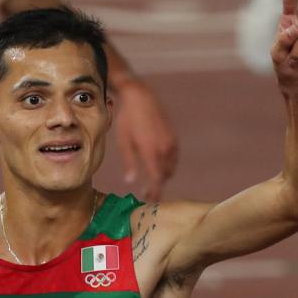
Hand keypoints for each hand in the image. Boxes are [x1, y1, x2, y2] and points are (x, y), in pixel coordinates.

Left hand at [115, 81, 177, 201]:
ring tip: (153, 181)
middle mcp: (164, 148)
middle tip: (148, 193)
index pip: (157, 179)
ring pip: (171, 167)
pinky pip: (174, 157)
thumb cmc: (127, 119)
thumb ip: (129, 163)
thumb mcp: (124, 142)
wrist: (140, 96)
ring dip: (163, 175)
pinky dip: (168, 165)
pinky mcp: (173, 136)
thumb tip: (130, 182)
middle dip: (158, 185)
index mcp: (151, 151)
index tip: (150, 200)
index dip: (155, 192)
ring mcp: (171, 142)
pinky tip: (159, 165)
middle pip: (165, 175)